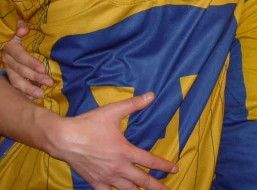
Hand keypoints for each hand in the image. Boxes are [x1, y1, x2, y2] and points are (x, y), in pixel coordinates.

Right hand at [2, 20, 52, 97]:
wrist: (9, 40)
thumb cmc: (21, 33)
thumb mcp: (20, 28)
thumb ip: (21, 28)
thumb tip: (23, 29)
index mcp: (10, 48)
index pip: (20, 56)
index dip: (31, 63)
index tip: (43, 69)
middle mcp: (7, 59)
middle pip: (20, 70)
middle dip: (35, 77)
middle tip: (49, 83)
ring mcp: (8, 69)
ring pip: (16, 80)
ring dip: (28, 88)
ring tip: (40, 95)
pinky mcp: (10, 75)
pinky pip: (14, 85)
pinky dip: (22, 92)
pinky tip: (31, 98)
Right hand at [47, 93, 176, 189]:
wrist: (63, 138)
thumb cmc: (89, 124)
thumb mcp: (113, 111)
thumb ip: (134, 104)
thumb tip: (152, 95)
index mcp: (125, 152)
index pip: (150, 161)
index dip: (164, 166)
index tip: (174, 169)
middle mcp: (118, 168)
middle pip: (141, 181)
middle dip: (156, 186)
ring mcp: (105, 177)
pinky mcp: (93, 181)